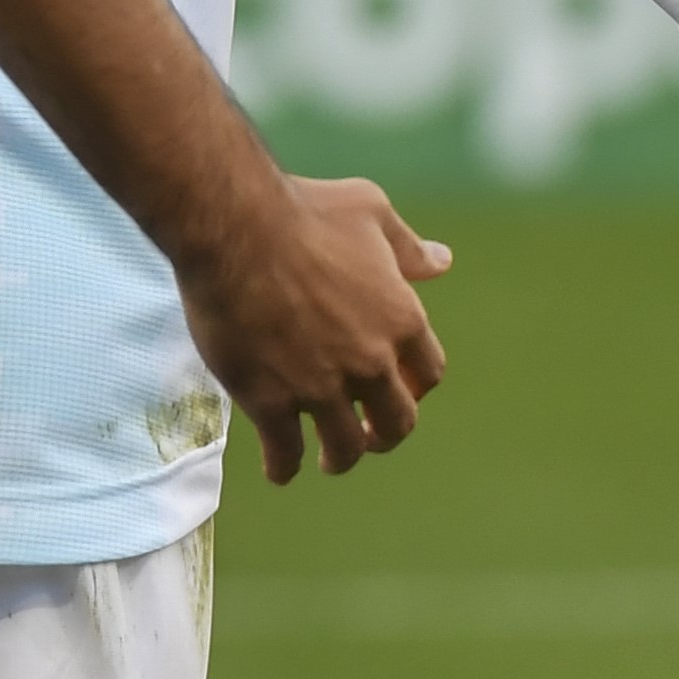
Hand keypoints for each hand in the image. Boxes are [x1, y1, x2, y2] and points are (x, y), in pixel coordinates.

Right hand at [178, 173, 450, 483]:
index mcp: (400, 319)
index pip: (428, 373)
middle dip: (386, 434)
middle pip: (396, 421)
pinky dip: (285, 466)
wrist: (235, 226)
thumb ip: (407, 246)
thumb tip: (443, 262)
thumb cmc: (303, 208)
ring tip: (327, 459)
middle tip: (370, 438)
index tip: (401, 392)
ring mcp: (321, 387)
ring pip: (345, 446)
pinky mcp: (272, 400)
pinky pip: (285, 451)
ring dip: (340, 457)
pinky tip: (279, 470)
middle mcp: (370, 362)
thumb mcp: (368, 212)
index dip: (415, 387)